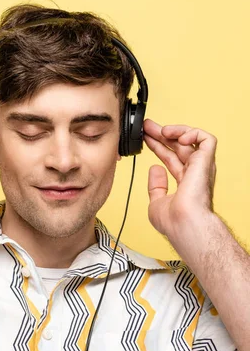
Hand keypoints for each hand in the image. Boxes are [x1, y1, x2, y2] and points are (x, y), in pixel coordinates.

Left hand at [142, 118, 216, 239]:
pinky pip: (207, 139)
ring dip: (175, 130)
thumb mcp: (157, 202)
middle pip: (178, 146)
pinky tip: (177, 137)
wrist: (183, 224)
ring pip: (192, 139)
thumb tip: (154, 168)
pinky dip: (192, 133)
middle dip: (161, 133)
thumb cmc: (173, 222)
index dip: (157, 146)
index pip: (170, 158)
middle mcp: (194, 173)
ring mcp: (200, 167)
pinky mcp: (205, 161)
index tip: (144, 137)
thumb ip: (156, 186)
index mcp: (184, 182)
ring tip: (161, 131)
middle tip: (146, 126)